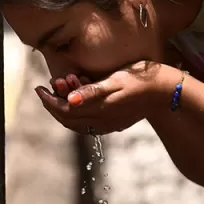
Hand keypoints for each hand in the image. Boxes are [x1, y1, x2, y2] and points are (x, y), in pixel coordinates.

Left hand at [34, 61, 178, 135]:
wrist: (165, 91)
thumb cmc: (140, 80)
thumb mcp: (115, 80)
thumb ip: (92, 90)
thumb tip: (70, 99)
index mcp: (100, 110)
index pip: (64, 110)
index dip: (48, 100)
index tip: (39, 88)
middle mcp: (102, 121)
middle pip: (67, 119)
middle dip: (53, 104)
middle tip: (47, 88)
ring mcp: (108, 124)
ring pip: (76, 123)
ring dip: (64, 109)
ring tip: (62, 88)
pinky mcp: (114, 123)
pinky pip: (87, 124)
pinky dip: (77, 113)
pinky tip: (77, 101)